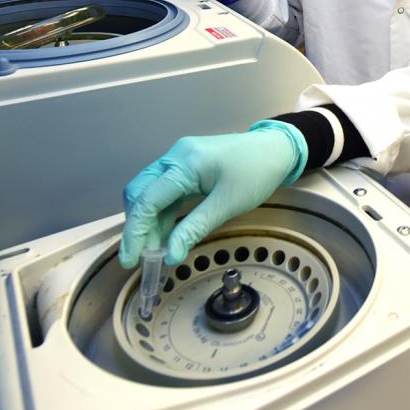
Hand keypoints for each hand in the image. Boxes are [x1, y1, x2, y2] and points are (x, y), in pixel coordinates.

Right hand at [119, 121, 305, 267]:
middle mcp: (175, 157)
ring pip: (151, 194)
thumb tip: (171, 255)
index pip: (147, 200)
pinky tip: (165, 235)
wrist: (277, 149)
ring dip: (149, 223)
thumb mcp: (227, 205)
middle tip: (140, 258)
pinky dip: (162, 215)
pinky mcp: (187, 167)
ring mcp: (180, 160)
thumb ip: (195, 228)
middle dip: (137, 227)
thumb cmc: (257, 172)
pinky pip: (166, 192)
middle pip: (141, 194)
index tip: (131, 259)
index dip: (135, 232)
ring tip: (153, 252)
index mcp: (184, 163)